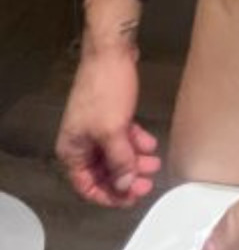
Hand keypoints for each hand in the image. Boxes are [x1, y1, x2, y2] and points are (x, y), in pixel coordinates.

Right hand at [55, 47, 161, 206]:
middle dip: (126, 178)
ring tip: (155, 163)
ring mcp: (95, 127)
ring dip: (134, 160)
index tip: (132, 198)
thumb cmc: (106, 92)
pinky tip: (151, 144)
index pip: (87, 186)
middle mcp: (81, 141)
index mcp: (72, 149)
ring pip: (115, 154)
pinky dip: (134, 142)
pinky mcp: (109, 114)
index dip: (110, 196)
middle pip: (103, 171)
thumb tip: (124, 187)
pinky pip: (121, 137)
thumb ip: (119, 161)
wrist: (111, 51)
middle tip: (148, 182)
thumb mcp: (113, 131)